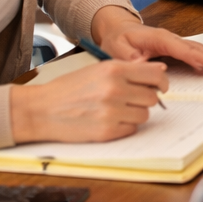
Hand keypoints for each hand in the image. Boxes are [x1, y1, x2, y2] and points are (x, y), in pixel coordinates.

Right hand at [10, 59, 168, 142]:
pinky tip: (108, 120)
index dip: (161, 82)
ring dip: (134, 114)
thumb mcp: (97, 70)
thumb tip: (160, 71)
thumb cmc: (69, 89)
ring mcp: (112, 112)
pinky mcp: (107, 131)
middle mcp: (115, 89)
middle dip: (145, 99)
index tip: (161, 87)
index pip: (155, 75)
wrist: (41, 110)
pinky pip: (132, 129)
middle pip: (152, 97)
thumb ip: (128, 70)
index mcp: (114, 70)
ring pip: (144, 115)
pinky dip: (124, 126)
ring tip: (115, 110)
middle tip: (131, 100)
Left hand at [91, 6, 202, 76]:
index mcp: (161, 39)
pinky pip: (196, 52)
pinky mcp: (175, 47)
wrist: (117, 29)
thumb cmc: (117, 39)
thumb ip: (129, 57)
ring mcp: (175, 42)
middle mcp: (172, 39)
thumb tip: (142, 63)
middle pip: (200, 49)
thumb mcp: (117, 48)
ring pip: (201, 50)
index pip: (187, 52)